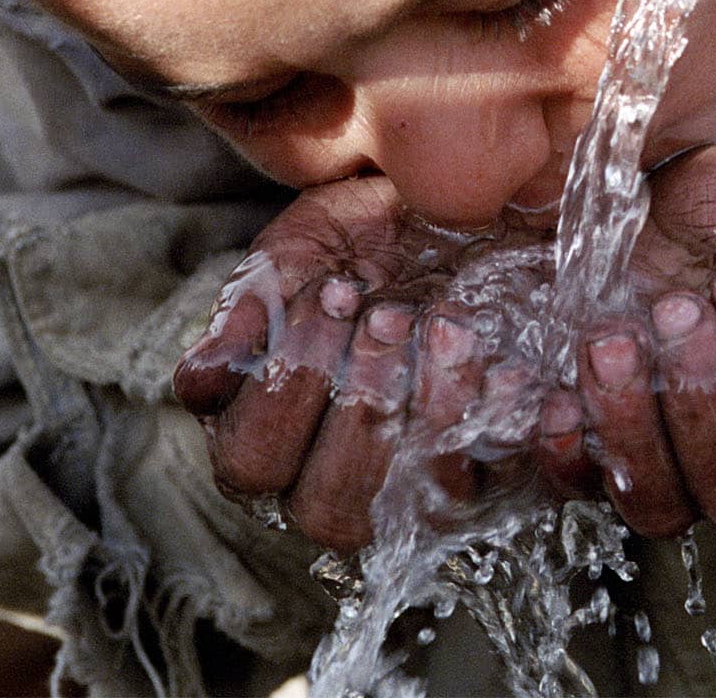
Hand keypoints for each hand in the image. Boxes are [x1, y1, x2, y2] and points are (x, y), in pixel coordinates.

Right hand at [172, 179, 535, 550]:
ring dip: (431, 414)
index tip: (334, 290)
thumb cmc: (363, 238)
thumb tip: (201, 380)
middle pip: (327, 508)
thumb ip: (248, 311)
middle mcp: (332, 477)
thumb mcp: (299, 249)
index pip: (251, 461)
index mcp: (267, 432)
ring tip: (448, 327)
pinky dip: (513, 431)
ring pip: (411, 509)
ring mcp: (415, 485)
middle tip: (390, 316)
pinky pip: (504, 485)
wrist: (461, 206)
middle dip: (359, 406)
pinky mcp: (495, 472)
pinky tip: (515, 370)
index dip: (287, 387)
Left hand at [535, 137, 715, 536]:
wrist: (688, 187)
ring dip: (629, 429)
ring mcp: (674, 453)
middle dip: (700, 403)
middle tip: (675, 308)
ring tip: (611, 340)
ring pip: (659, 504)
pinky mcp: (604, 440)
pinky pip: (577, 483)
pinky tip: (553, 389)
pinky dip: (559, 447)